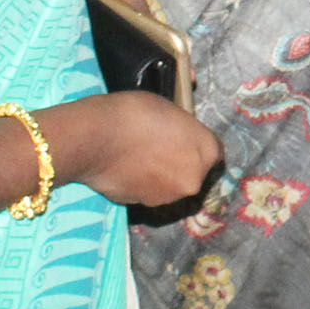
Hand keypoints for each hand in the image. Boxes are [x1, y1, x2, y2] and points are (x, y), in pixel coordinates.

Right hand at [41, 92, 221, 208]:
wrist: (96, 138)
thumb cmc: (134, 114)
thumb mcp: (167, 105)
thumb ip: (182, 121)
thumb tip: (188, 102)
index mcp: (207, 151)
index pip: (213, 152)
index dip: (197, 145)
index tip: (184, 140)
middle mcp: (194, 180)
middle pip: (193, 172)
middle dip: (181, 162)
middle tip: (159, 148)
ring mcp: (169, 197)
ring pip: (171, 185)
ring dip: (162, 176)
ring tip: (140, 158)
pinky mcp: (143, 207)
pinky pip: (148, 193)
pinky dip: (142, 185)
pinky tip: (127, 169)